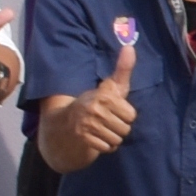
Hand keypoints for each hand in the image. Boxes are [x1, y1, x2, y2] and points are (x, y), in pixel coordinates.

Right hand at [60, 44, 137, 160]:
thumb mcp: (110, 86)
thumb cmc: (95, 102)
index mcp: (104, 96)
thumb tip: (130, 46)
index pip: (131, 115)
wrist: (64, 123)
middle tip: (107, 121)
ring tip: (102, 129)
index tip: (115, 110)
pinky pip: (107, 148)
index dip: (125, 115)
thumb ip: (123, 69)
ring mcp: (87, 125)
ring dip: (112, 138)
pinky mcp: (83, 139)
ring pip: (117, 140)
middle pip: (125, 129)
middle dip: (119, 128)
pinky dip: (105, 146)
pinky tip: (97, 138)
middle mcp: (95, 109)